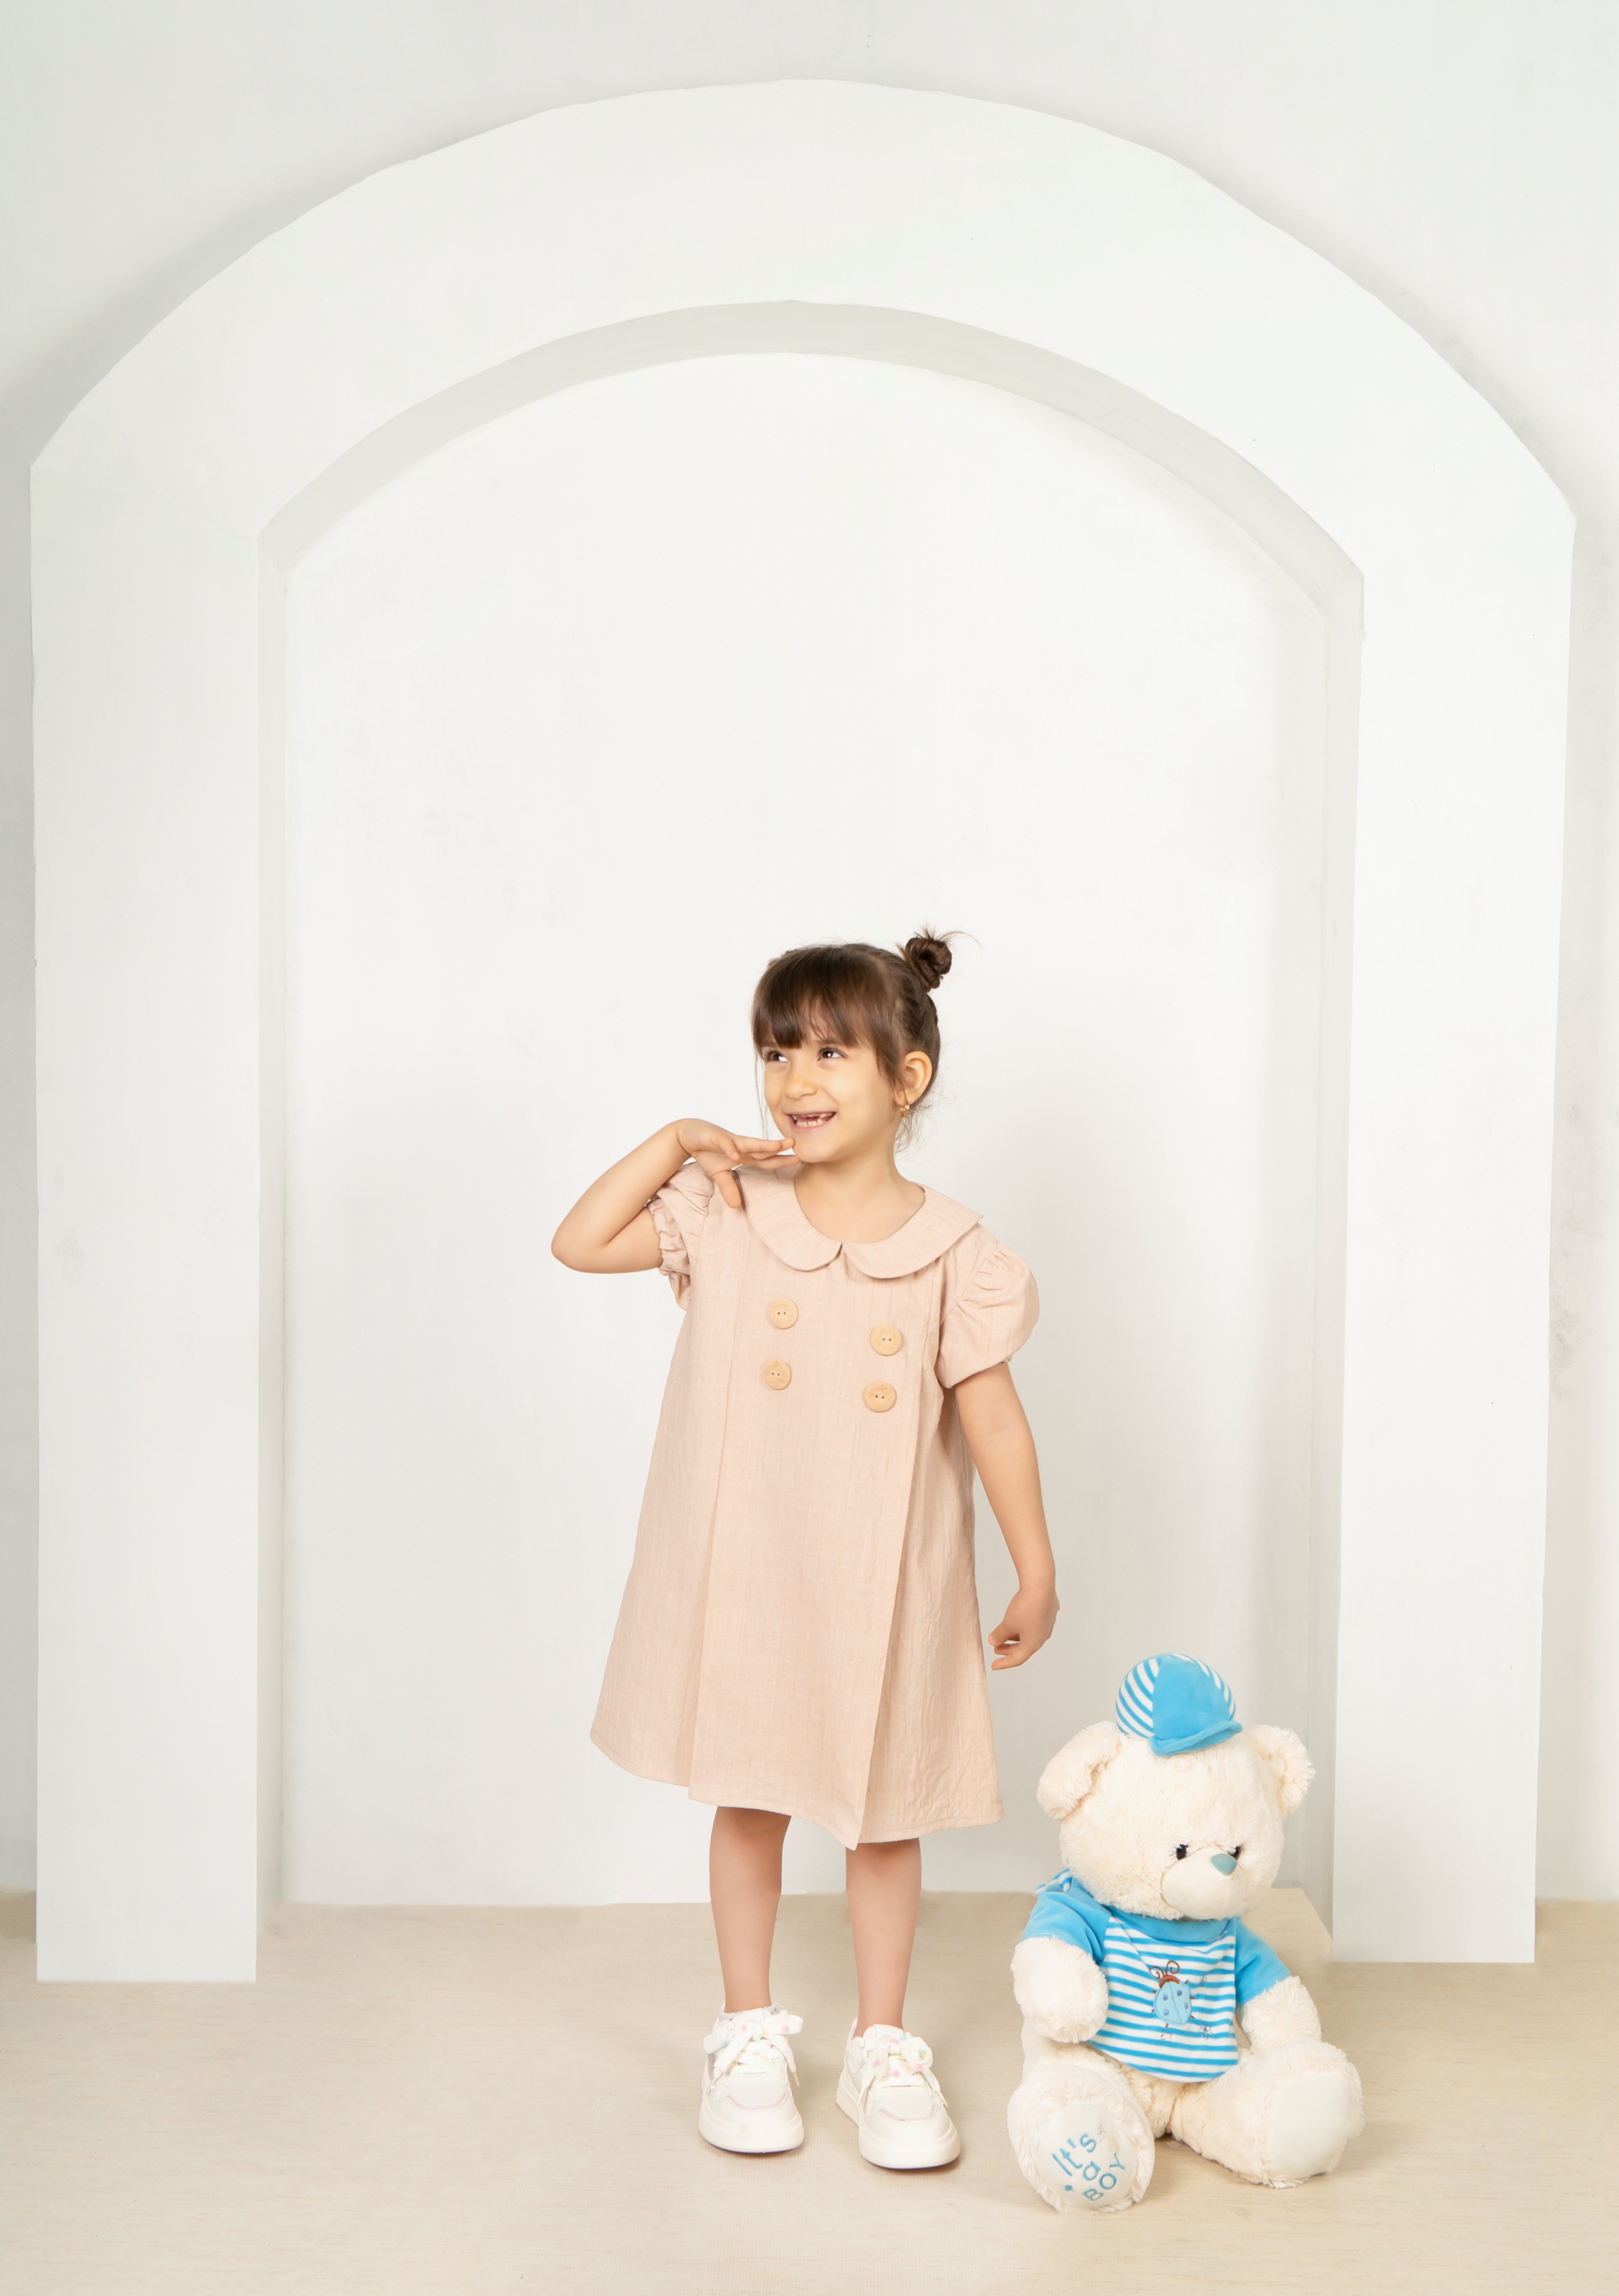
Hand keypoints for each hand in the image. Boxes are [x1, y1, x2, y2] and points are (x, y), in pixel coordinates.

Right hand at [674, 1117, 793, 1209]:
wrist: (688, 1135)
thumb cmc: (708, 1150)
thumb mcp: (718, 1173)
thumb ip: (728, 1187)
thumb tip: (736, 1206)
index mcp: (744, 1155)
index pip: (766, 1160)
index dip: (781, 1160)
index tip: (799, 1160)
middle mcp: (740, 1146)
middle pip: (762, 1149)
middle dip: (778, 1148)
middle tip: (795, 1145)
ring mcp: (729, 1141)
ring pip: (748, 1142)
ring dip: (761, 1144)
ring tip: (776, 1146)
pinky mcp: (715, 1137)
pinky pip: (724, 1143)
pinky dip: (729, 1148)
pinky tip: (735, 1154)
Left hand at [987, 1580, 1057, 1669]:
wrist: (1041, 1586)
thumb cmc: (1025, 1607)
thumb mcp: (1008, 1624)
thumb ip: (999, 1635)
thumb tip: (993, 1641)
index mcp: (1033, 1643)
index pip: (1017, 1659)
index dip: (1004, 1663)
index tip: (994, 1666)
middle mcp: (1043, 1636)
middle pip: (1024, 1647)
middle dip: (1009, 1649)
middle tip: (996, 1648)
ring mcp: (1048, 1623)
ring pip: (1029, 1634)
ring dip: (1015, 1636)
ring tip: (1002, 1633)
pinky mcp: (1049, 1611)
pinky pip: (1034, 1622)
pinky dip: (1023, 1625)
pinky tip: (1017, 1618)